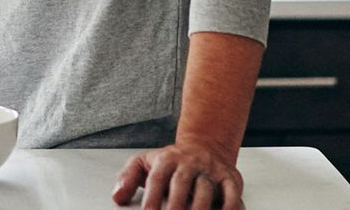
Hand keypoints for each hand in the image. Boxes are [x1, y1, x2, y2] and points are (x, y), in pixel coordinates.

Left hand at [112, 142, 242, 209]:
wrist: (205, 146)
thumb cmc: (171, 162)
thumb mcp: (145, 162)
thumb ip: (128, 178)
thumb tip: (117, 197)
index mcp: (167, 159)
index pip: (157, 178)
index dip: (152, 197)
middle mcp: (189, 163)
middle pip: (181, 184)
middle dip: (176, 205)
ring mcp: (210, 170)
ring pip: (206, 189)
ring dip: (200, 208)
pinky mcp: (230, 178)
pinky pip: (232, 193)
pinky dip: (230, 207)